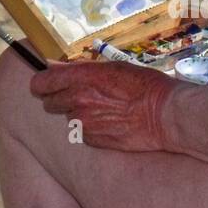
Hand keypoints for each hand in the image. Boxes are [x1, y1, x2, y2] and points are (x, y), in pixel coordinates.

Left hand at [29, 59, 177, 151]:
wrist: (165, 116)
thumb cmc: (144, 86)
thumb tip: (57, 67)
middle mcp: (78, 100)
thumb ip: (82, 68)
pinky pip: (82, 133)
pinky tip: (107, 123)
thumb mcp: (113, 67)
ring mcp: (84, 122)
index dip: (42, 83)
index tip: (45, 84)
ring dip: (76, 114)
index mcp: (82, 77)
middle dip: (58, 99)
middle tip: (76, 96)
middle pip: (49, 102)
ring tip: (100, 110)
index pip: (42, 82)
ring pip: (67, 118)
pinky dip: (89, 129)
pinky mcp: (94, 140)